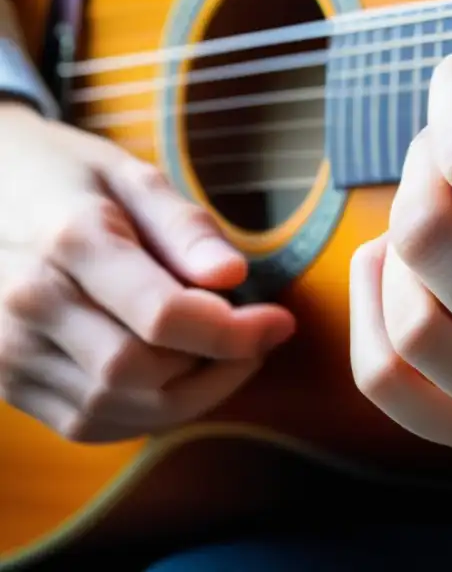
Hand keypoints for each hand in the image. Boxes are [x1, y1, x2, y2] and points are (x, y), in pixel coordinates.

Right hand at [0, 103, 294, 442]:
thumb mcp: (130, 175)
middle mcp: (28, 304)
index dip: (233, 332)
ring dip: (185, 395)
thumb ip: (184, 227)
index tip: (279, 323)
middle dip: (215, 367)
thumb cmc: (63, 177)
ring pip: (115, 409)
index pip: (163, 316)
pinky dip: (143, 410)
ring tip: (216, 354)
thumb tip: (232, 276)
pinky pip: (87, 422)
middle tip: (251, 338)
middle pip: (141, 373)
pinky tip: (172, 374)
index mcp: (69, 241)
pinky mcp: (2, 380)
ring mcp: (7, 349)